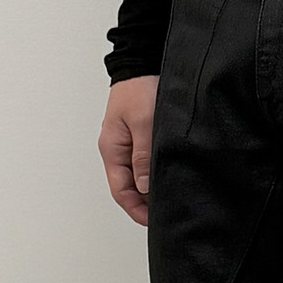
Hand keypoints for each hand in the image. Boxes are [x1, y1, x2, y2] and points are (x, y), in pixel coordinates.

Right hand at [100, 74, 158, 225]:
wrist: (141, 61)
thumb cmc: (140, 87)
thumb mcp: (144, 122)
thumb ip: (144, 156)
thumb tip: (145, 187)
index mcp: (112, 149)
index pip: (121, 190)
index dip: (136, 209)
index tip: (154, 220)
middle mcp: (117, 149)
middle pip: (128, 186)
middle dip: (144, 203)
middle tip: (167, 213)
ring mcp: (127, 142)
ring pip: (137, 175)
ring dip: (150, 188)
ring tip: (170, 197)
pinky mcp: (139, 135)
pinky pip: (143, 162)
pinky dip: (153, 173)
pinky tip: (168, 176)